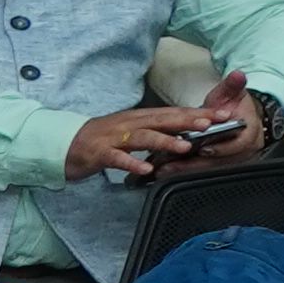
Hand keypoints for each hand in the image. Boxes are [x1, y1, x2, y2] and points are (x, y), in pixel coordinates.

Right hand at [64, 98, 235, 182]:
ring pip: (143, 137)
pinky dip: (131, 163)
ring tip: (185, 146)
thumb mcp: (131, 132)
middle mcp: (129, 124)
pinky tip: (145, 170)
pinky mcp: (99, 153)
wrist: (62, 144)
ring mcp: (113, 138)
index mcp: (139, 118)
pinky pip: (117, 159)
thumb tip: (184, 133)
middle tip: (211, 122)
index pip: (172, 113)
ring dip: (164, 141)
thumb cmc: (100, 139)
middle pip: (162, 120)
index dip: (197, 112)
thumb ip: (155, 131)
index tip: (221, 113)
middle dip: (188, 120)